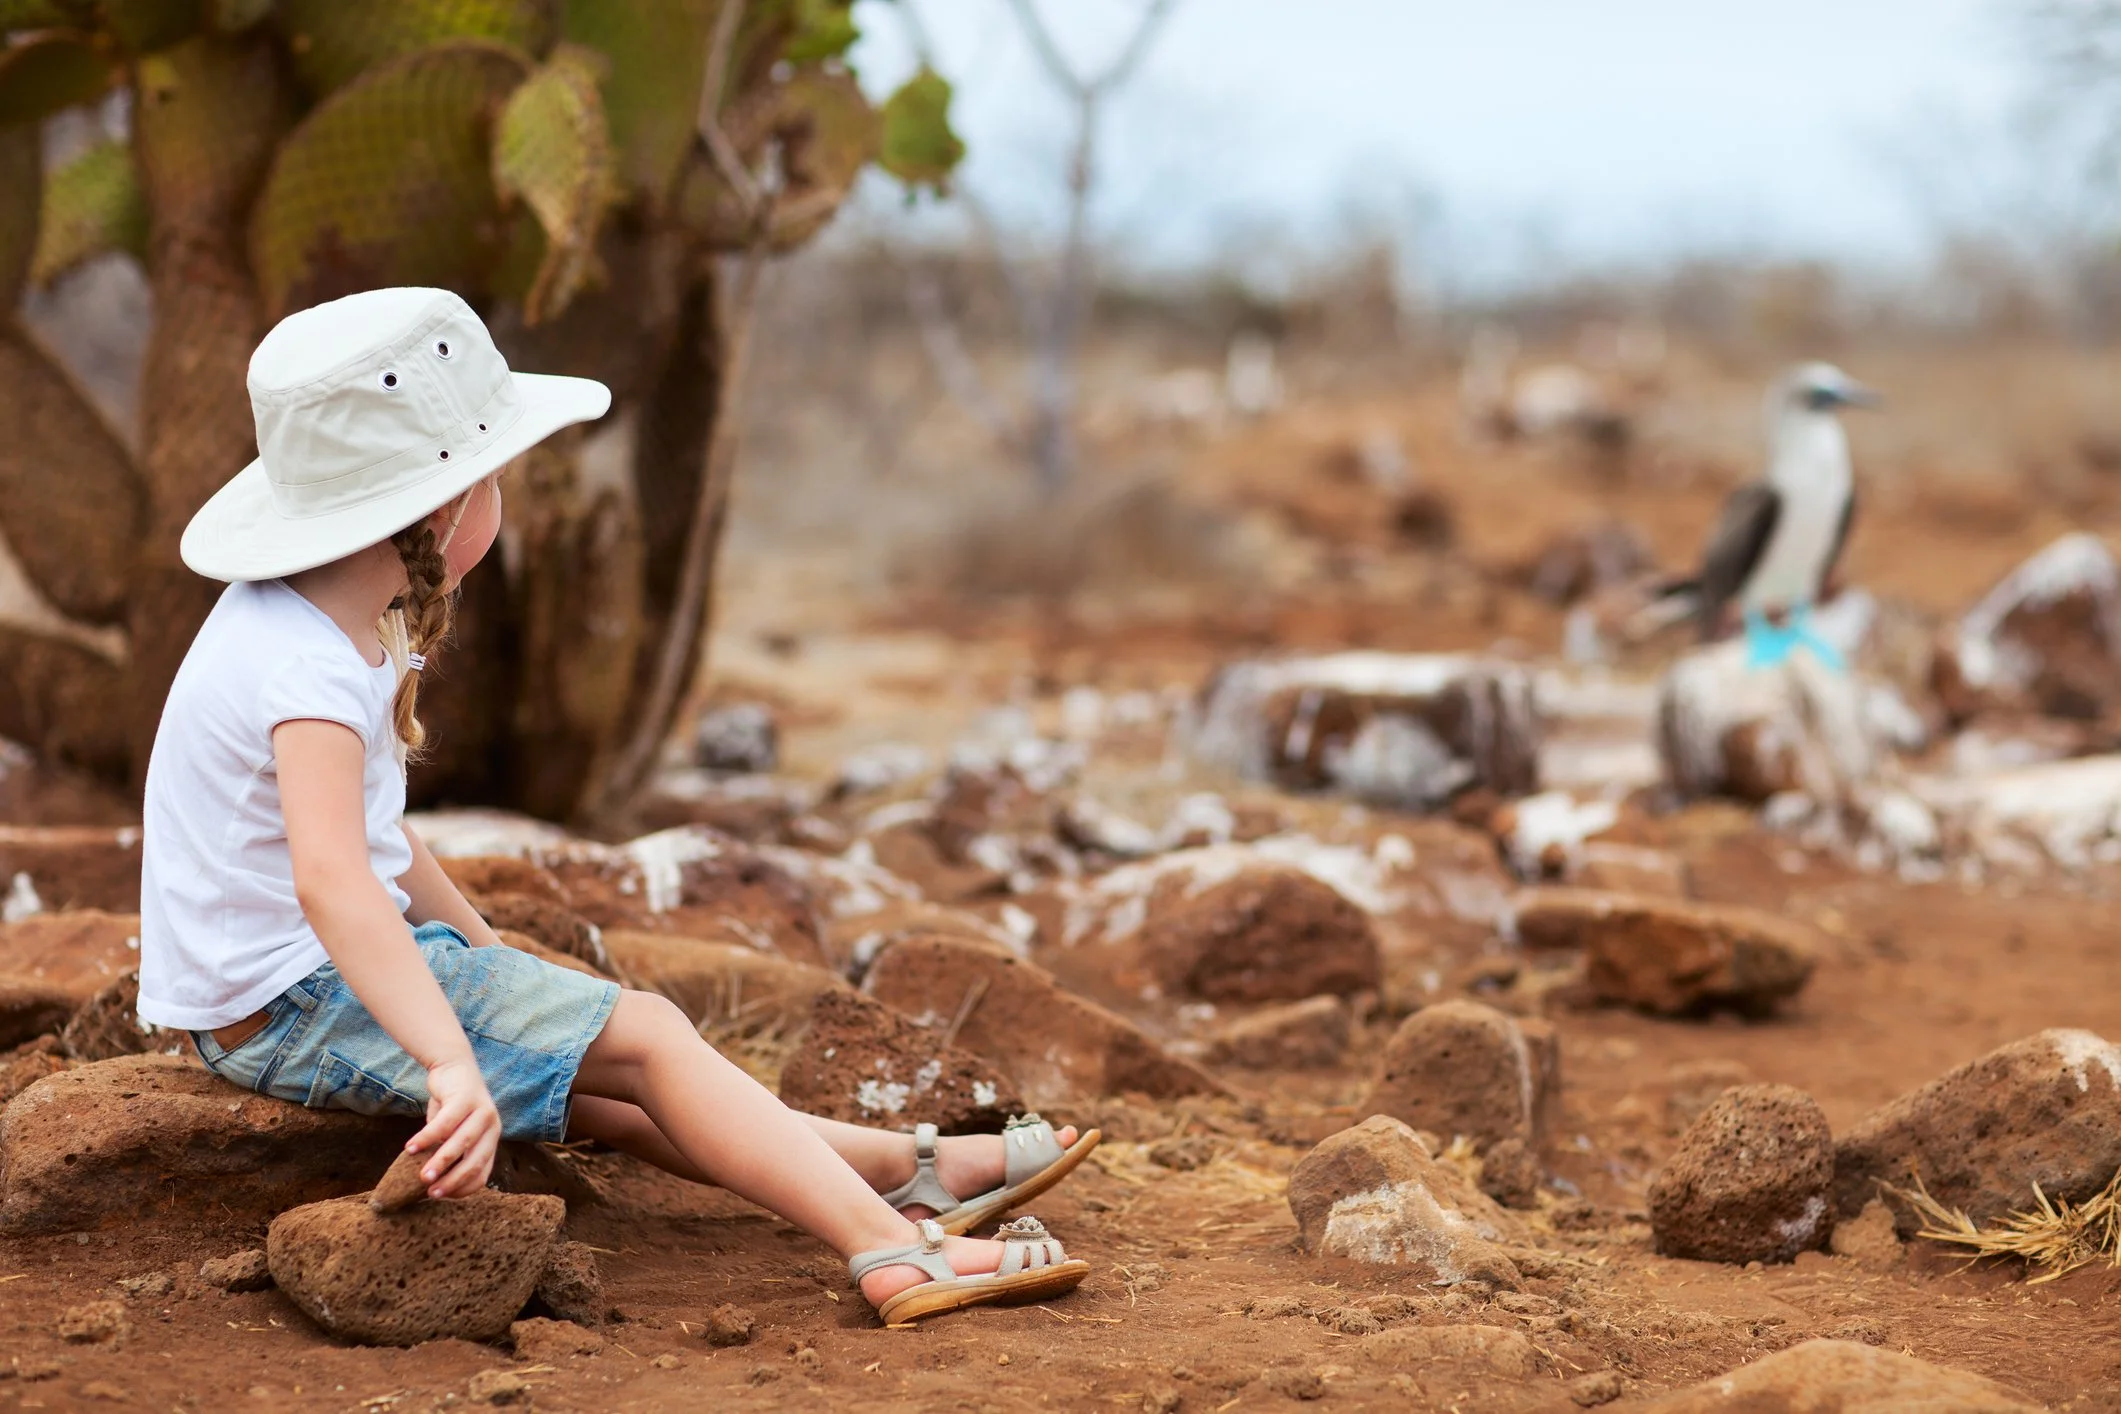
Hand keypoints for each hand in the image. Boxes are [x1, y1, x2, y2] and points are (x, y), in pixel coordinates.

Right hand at [406, 1056, 500, 1198]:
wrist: (454, 1067)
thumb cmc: (451, 1106)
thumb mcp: (453, 1133)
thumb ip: (447, 1152)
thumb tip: (429, 1182)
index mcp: (491, 1140)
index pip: (482, 1173)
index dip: (462, 1188)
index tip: (440, 1196)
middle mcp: (492, 1127)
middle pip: (475, 1161)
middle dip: (452, 1180)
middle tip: (431, 1193)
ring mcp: (482, 1111)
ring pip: (461, 1143)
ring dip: (441, 1162)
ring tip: (421, 1176)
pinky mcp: (466, 1098)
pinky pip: (444, 1123)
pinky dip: (427, 1138)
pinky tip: (409, 1148)